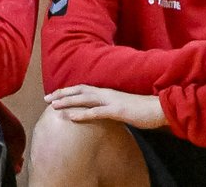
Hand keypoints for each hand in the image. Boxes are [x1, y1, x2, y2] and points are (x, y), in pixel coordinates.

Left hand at [43, 85, 166, 128]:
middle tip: (46, 98)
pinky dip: (82, 114)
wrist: (160, 107)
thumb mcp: (123, 106)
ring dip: (68, 101)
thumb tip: (101, 111)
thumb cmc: (143, 109)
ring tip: (53, 105)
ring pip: (85, 99)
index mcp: (108, 92)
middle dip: (62, 94)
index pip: (84, 88)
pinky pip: (97, 112)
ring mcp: (112, 101)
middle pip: (80, 90)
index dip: (69, 90)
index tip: (55, 94)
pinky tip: (71, 117)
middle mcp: (107, 93)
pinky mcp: (117, 111)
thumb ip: (110, 106)